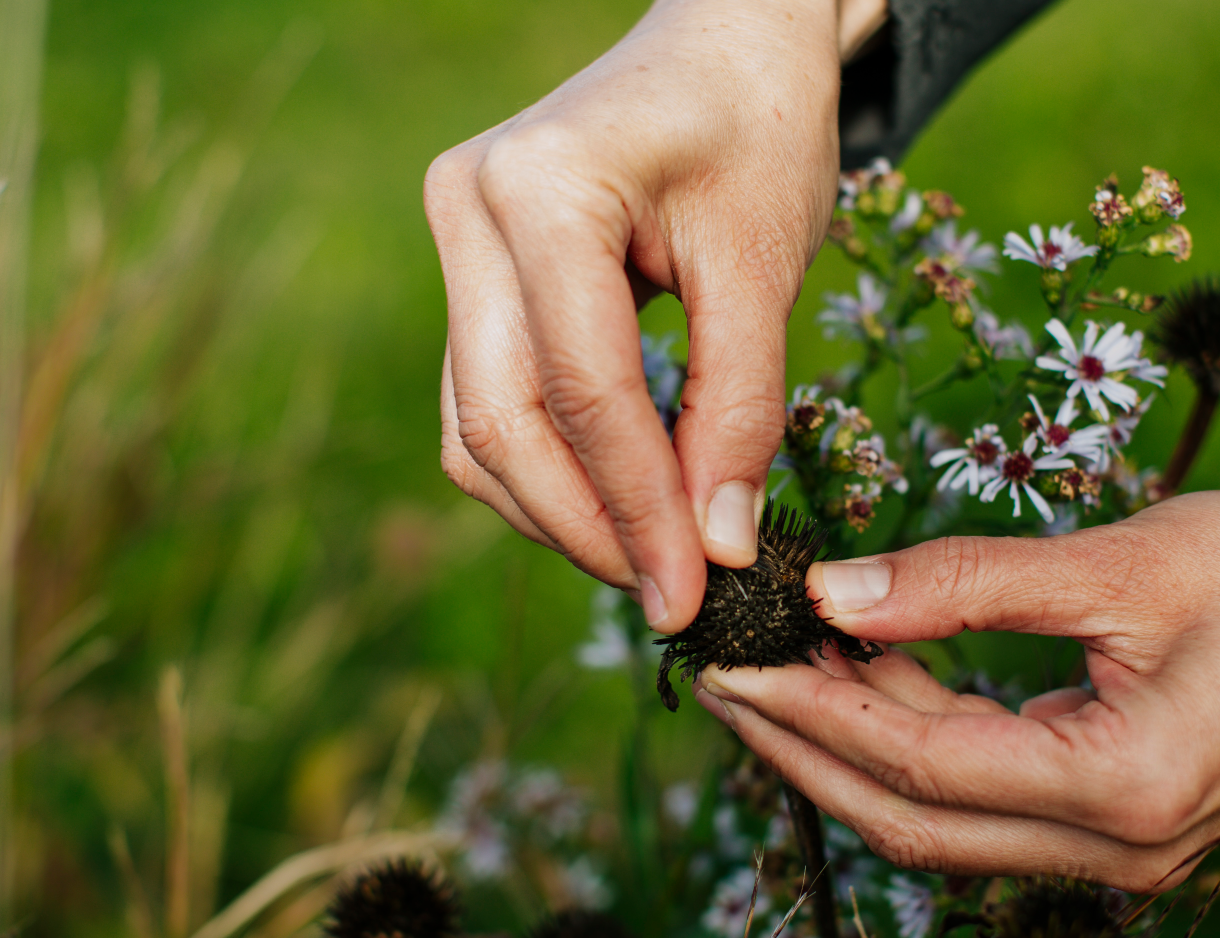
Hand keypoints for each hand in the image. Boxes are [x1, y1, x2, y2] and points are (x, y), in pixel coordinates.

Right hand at [427, 0, 886, 631]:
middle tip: (673, 599)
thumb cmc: (759, 127)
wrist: (726, 42)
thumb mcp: (765, 262)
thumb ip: (739, 406)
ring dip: (559, 510)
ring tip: (654, 559)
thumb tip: (717, 549)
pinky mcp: (469, 273)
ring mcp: (454, 241)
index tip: (694, 598)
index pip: (582, 390)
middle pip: (500, 421)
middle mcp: (467, 209)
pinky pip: (486, 399)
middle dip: (586, 528)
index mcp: (538, 187)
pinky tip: (621, 500)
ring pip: (477, 425)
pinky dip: (549, 466)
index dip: (639, 510)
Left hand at [692, 491, 1219, 890]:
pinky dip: (918, 746)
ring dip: (852, 750)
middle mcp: (1116, 850)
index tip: (726, 663)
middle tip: (720, 679)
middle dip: (803, 751)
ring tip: (781, 665)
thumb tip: (832, 593)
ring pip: (942, 823)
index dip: (808, 714)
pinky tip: (871, 676)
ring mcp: (1119, 854)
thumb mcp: (1121, 561)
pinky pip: (987, 805)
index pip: (919, 763)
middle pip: (911, 821)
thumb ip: (968, 582)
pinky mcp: (1117, 829)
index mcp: (1124, 787)